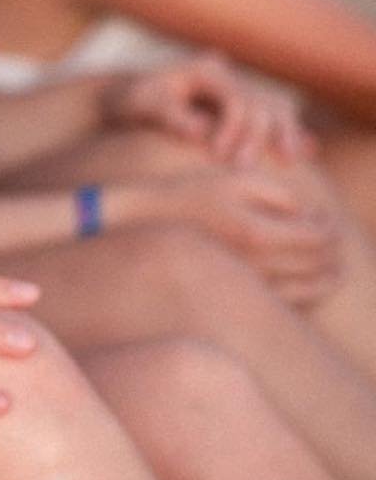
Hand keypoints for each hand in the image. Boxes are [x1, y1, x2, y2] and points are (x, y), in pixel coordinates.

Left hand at [103, 54, 312, 165]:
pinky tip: (305, 150)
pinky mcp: (236, 107)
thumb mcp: (140, 106)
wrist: (122, 97)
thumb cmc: (129, 102)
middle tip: (245, 168)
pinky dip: (287, 131)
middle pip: (262, 102)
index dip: (233, 128)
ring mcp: (234, 90)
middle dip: (260, 136)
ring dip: (284, 133)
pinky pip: (271, 116)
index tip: (219, 155)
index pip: (237, 99)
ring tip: (291, 161)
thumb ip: (169, 116)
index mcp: (206, 71)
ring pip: (275, 106)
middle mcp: (226, 76)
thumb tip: (200, 131)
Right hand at [126, 170, 342, 303]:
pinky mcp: (240, 295)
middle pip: (319, 265)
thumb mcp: (237, 179)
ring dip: (322, 271)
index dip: (328, 225)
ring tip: (314, 254)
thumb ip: (281, 194)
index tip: (320, 215)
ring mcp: (247, 285)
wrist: (149, 226)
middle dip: (330, 248)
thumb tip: (308, 214)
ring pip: (309, 289)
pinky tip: (293, 270)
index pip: (318, 237)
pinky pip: (287, 300)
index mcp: (257, 234)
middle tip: (320, 232)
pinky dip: (303, 288)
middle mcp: (256, 266)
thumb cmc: (193, 195)